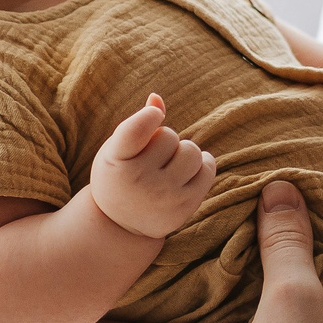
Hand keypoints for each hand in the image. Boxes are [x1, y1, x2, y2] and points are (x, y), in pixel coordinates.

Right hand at [88, 95, 215, 239]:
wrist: (120, 225)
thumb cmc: (119, 175)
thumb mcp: (117, 150)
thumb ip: (136, 124)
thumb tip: (157, 98)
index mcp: (114, 161)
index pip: (136, 130)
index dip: (149, 117)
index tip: (154, 116)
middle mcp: (137, 181)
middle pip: (169, 136)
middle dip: (165, 140)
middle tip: (153, 158)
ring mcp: (163, 196)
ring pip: (191, 151)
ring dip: (185, 152)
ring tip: (170, 165)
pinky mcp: (185, 207)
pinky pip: (208, 169)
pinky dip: (202, 164)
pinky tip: (188, 171)